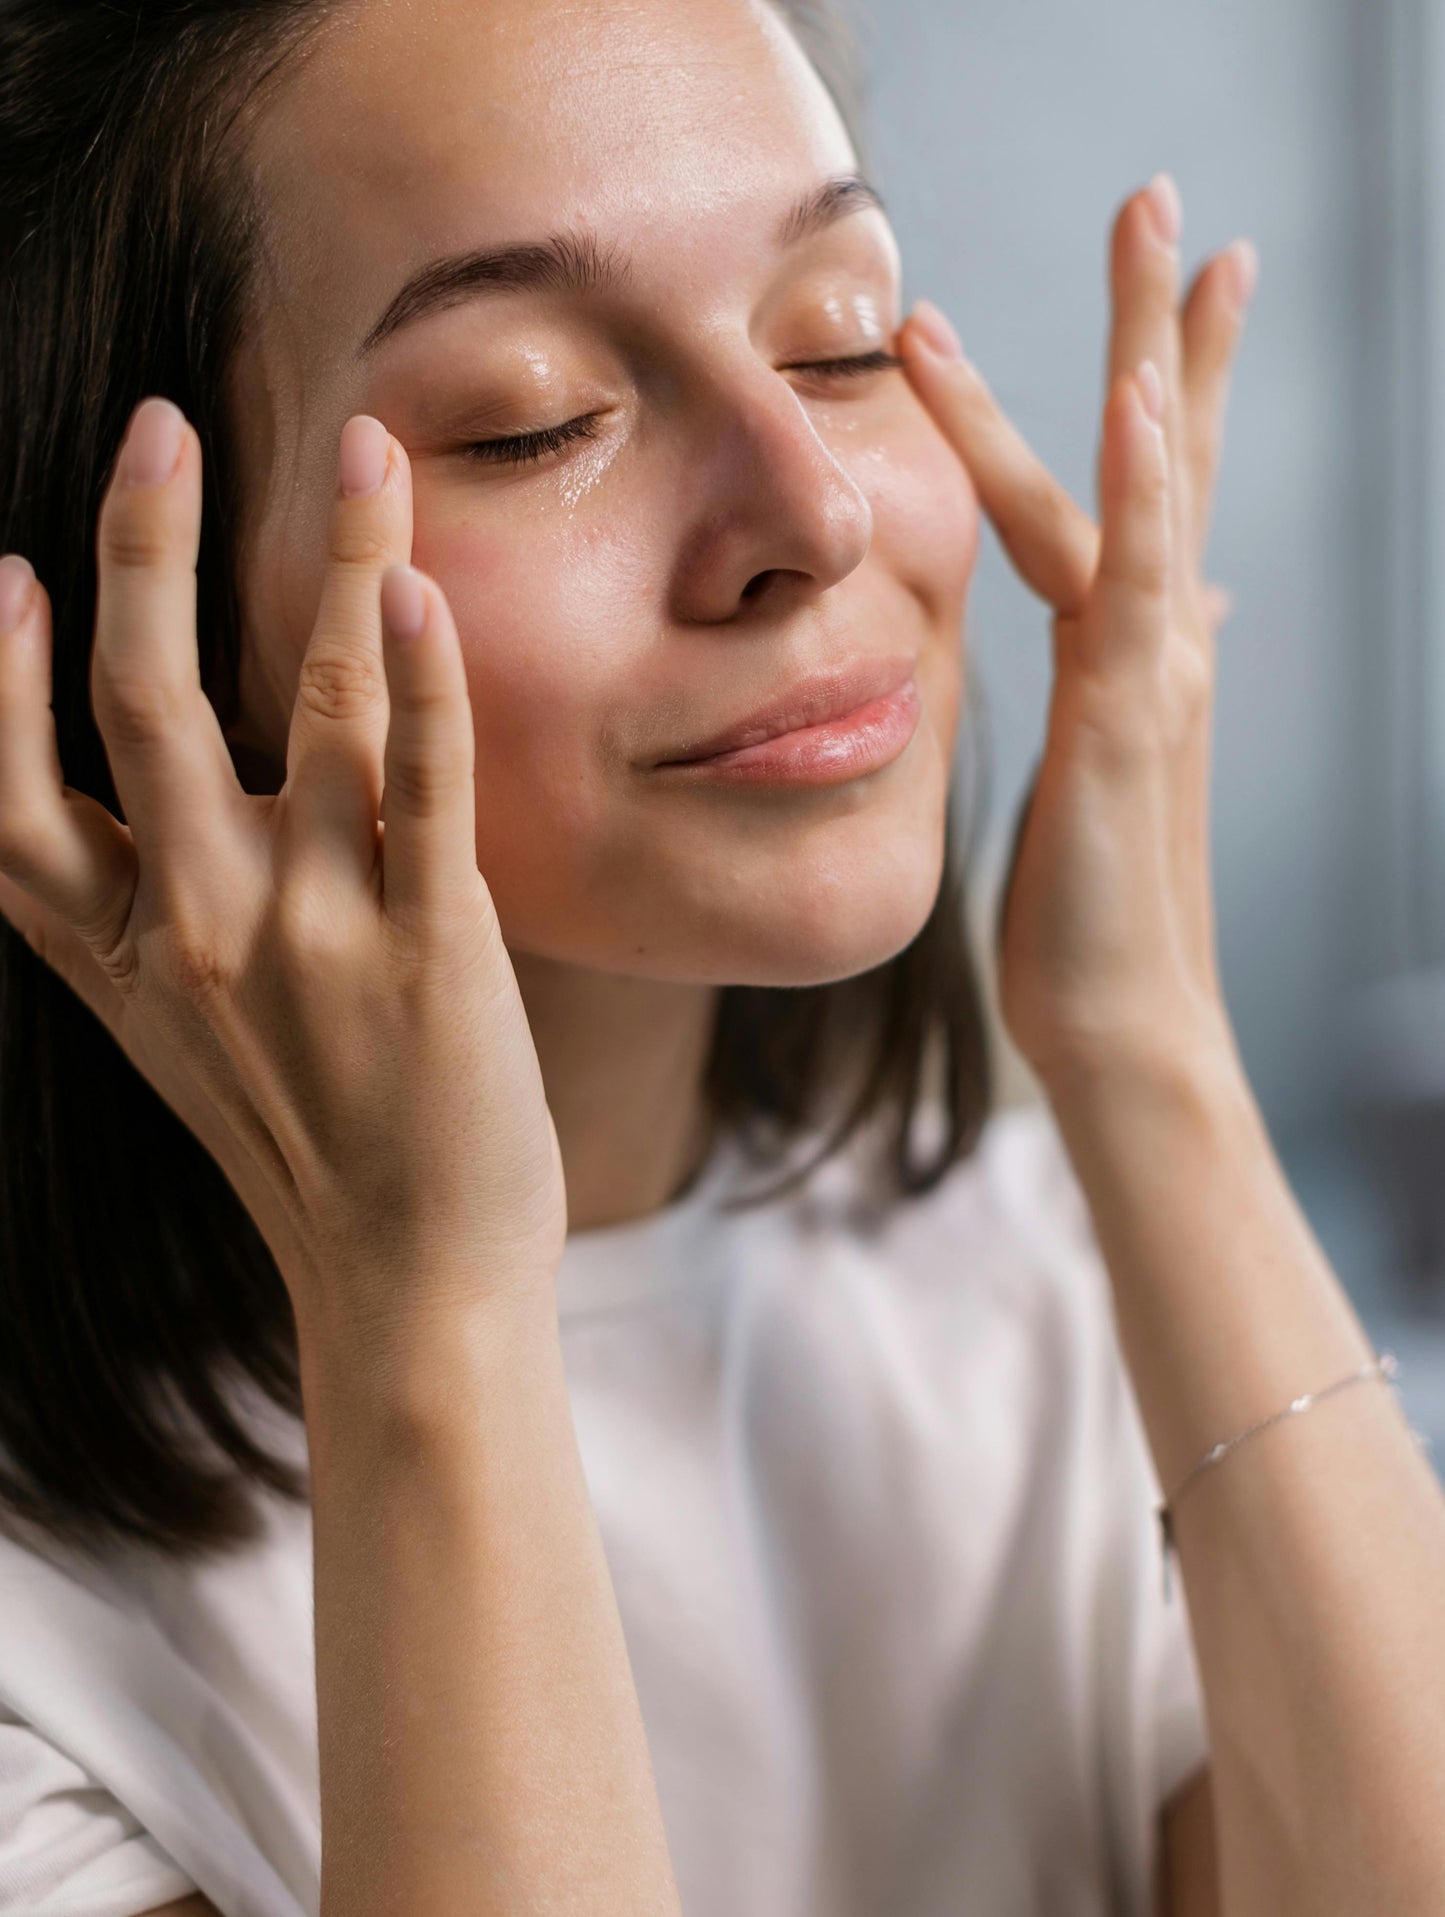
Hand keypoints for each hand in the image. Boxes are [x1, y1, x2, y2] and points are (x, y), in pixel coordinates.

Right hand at [0, 401, 565, 1345]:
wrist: (412, 1283)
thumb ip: (146, 920)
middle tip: (158, 423)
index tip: (1, 566)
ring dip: (332, 559)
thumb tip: (158, 794)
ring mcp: (312, 936)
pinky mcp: (429, 952)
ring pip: (306, 709)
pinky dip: (421, 682)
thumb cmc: (310, 1153)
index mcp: (120, 956)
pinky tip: (420, 589)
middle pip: (139, 704)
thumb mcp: (182, 1041)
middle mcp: (195, 930)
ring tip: (363, 445)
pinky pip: (422, 790)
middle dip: (142, 547)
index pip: (12, 798)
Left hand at [898, 175, 1255, 1088]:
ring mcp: (1154, 674)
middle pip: (1167, 454)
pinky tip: (1139, 404)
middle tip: (1165, 196)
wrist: (1120, 1022)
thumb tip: (1192, 603)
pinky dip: (1145, 490)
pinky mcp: (1128, 722)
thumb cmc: (1098, 908)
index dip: (1172, 374)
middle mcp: (1159, 642)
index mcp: (1138, 648)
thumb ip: (1139, 669)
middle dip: (1165, 324)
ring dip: (1148, 356)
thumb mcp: (1114, 763)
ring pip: (1151, 489)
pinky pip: (1134, 586)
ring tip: (1155, 235)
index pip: (1155, 486)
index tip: (1186, 272)